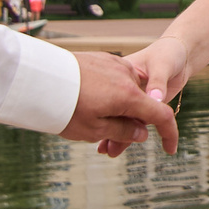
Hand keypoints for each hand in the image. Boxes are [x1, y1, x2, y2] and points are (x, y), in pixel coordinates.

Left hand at [62, 50, 177, 155]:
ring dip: (120, 110)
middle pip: (141, 104)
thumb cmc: (64, 107)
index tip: (170, 149)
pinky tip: (90, 104)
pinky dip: (110, 95)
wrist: (39, 77)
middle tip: (109, 146)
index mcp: (129, 96)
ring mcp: (114, 64)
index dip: (169, 133)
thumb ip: (123, 132)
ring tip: (93, 127)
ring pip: (128, 92)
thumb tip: (142, 133)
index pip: (161, 115)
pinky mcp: (102, 59)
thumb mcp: (94, 130)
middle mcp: (127, 76)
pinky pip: (115, 80)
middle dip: (132, 126)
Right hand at [92, 38, 191, 156]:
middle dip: (111, 128)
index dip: (116, 110)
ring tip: (106, 151)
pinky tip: (114, 146)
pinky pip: (131, 122)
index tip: (109, 127)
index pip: (121, 94)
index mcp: (125, 73)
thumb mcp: (162, 64)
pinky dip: (125, 134)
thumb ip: (158, 81)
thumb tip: (156, 99)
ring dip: (116, 135)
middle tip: (103, 146)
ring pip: (123, 119)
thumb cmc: (169, 54)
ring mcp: (131, 98)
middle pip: (118, 110)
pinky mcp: (139, 106)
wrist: (179, 54)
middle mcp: (125, 87)